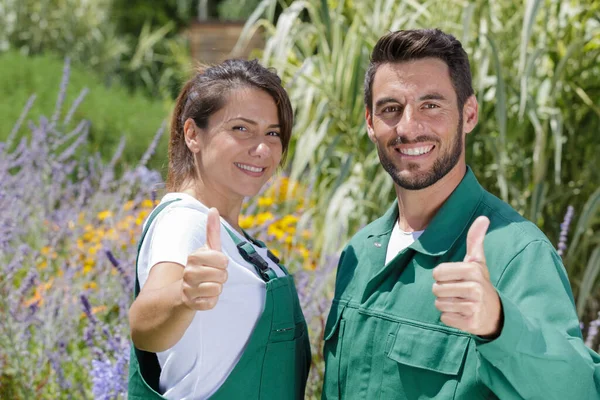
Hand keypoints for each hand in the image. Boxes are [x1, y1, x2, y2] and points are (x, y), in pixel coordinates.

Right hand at [181, 208, 228, 310]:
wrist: (182, 291)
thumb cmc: (201, 267)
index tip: (216, 263)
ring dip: (217, 289)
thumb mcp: (207, 249)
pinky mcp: (191, 304)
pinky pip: (211, 303)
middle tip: (212, 276)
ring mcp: (188, 289)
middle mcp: (188, 272)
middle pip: (222, 276)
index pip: (222, 260)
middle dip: (221, 277)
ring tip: (208, 285)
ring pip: (217, 290)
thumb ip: (212, 230)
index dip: (223, 263)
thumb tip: (214, 208)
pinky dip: (211, 301)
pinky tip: (203, 296)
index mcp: (194, 257)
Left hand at [432, 216, 502, 336]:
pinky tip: (462, 314)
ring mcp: (474, 307)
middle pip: (436, 289)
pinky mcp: (470, 323)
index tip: (454, 278)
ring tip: (460, 302)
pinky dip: (450, 317)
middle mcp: (475, 288)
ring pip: (439, 304)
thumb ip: (476, 240)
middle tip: (457, 292)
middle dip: (442, 291)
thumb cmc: (480, 283)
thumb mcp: (478, 262)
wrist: (495, 314)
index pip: (437, 273)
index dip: (441, 276)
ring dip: (446, 304)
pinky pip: (444, 318)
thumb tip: (483, 217)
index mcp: (473, 270)